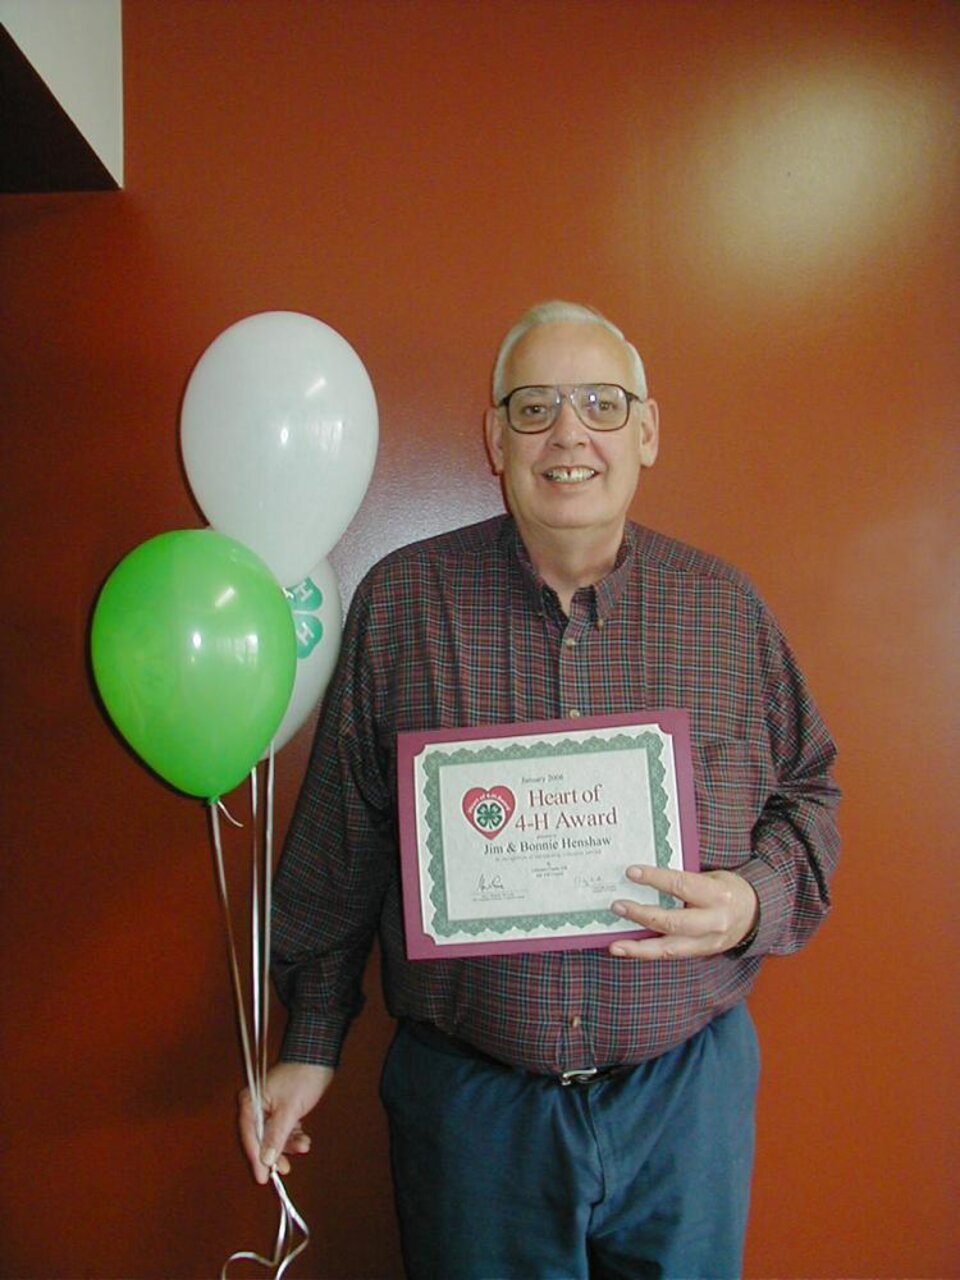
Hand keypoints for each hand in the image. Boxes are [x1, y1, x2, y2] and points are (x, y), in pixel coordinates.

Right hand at [238, 1061, 334, 1184]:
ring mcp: (270, 1108)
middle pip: (261, 1138)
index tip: (262, 1177)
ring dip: (289, 1144)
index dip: (256, 1158)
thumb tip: (266, 1159)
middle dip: (275, 1152)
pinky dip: (294, 1137)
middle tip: (285, 1168)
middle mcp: (257, 1106)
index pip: (249, 1135)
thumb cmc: (302, 1076)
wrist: (319, 1057)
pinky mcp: (283, 1109)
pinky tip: (304, 1140)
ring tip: (304, 1146)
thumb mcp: (289, 1109)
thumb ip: (276, 1135)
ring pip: (275, 1136)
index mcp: (251, 1102)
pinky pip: (284, 1130)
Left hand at [608, 864, 758, 959]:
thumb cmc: (728, 889)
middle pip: (672, 922)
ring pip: (669, 949)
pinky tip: (629, 950)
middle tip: (618, 906)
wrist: (756, 915)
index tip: (632, 872)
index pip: (681, 886)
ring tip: (615, 946)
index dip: (655, 879)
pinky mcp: (702, 954)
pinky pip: (671, 955)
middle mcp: (713, 922)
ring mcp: (708, 942)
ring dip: (639, 948)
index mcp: (717, 896)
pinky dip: (648, 953)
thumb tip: (647, 877)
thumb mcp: (712, 877)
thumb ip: (684, 880)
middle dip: (642, 915)